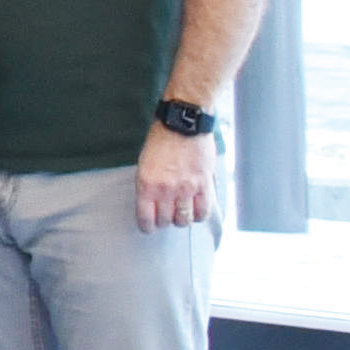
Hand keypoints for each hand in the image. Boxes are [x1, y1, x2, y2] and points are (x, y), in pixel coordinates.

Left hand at [138, 116, 220, 232]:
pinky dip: (200, 215)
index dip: (147, 226)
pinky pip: (204, 211)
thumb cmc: (161, 140)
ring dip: (182, 219)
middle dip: (164, 221)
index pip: (146, 218)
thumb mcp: (145, 163)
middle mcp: (166, 190)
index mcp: (146, 184)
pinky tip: (196, 209)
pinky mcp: (204, 185)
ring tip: (181, 212)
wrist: (183, 123)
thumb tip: (152, 204)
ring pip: (185, 220)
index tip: (149, 226)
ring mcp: (186, 189)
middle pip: (166, 221)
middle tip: (166, 215)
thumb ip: (149, 185)